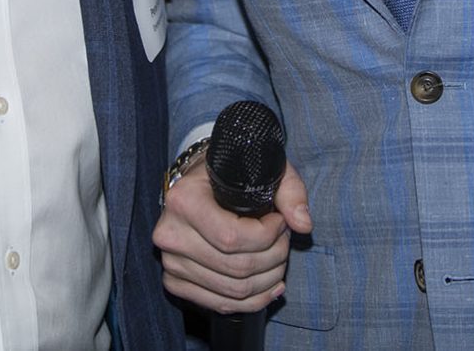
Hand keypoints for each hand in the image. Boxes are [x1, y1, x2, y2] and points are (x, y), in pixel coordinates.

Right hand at [153, 156, 312, 313]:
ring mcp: (170, 262)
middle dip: (273, 258)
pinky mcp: (174, 282)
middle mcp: (170, 234)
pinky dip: (252, 301)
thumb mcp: (261, 168)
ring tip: (279, 260)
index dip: (268, 236)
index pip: (232, 237)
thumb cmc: (229, 173)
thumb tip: (303, 224)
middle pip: (235, 267)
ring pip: (232, 290)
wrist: (196, 184)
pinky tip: (270, 286)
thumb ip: (289, 191)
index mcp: (183, 201)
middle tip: (284, 241)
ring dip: (267, 280)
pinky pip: (220, 304)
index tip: (280, 222)